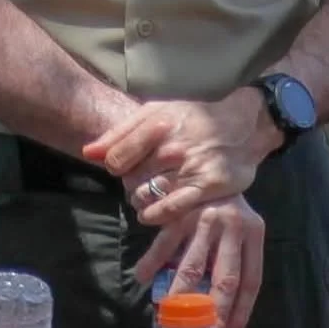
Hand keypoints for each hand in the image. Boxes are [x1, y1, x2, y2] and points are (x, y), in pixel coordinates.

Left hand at [84, 88, 281, 223]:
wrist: (240, 125)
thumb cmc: (192, 118)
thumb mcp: (155, 113)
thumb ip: (121, 133)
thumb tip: (88, 152)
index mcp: (157, 124)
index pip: (116, 159)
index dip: (115, 167)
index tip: (124, 166)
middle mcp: (172, 147)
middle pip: (131, 180)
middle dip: (130, 183)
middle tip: (140, 180)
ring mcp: (190, 168)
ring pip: (148, 196)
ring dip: (141, 200)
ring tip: (149, 193)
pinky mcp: (206, 187)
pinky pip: (170, 209)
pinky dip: (155, 215)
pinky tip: (152, 213)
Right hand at [136, 194, 263, 327]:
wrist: (213, 156)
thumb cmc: (228, 203)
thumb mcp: (242, 227)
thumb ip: (236, 260)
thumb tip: (226, 310)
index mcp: (253, 231)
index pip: (249, 281)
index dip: (239, 311)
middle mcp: (232, 225)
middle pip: (225, 279)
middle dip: (212, 312)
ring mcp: (205, 218)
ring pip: (193, 266)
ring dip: (181, 296)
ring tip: (169, 316)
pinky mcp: (182, 209)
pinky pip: (166, 241)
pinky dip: (152, 260)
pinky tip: (142, 277)